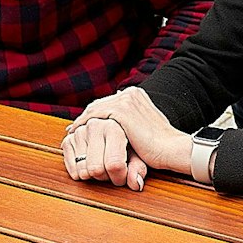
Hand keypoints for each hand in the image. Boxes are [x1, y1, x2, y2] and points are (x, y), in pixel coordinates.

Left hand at [64, 88, 191, 188]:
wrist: (170, 148)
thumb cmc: (158, 143)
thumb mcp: (144, 125)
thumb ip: (131, 119)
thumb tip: (116, 120)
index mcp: (136, 94)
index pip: (108, 102)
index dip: (94, 114)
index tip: (83, 125)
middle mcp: (130, 93)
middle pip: (99, 104)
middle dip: (86, 117)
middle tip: (74, 129)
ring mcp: (125, 100)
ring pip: (95, 110)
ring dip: (82, 121)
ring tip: (72, 132)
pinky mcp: (121, 112)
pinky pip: (95, 117)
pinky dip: (84, 125)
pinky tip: (76, 134)